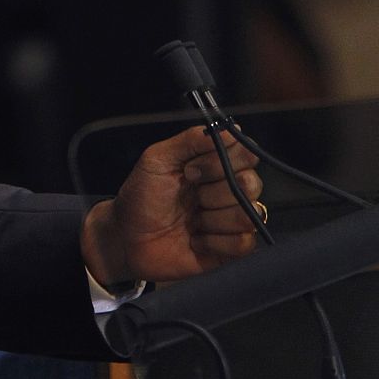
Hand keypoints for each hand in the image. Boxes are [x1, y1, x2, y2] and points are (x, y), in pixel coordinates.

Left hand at [81, 127, 261, 287]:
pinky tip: (196, 241)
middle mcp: (228, 190)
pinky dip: (216, 243)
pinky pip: (245, 242)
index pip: (246, 154)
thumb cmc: (140, 197)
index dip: (223, 161)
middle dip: (214, 192)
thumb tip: (231, 129)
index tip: (190, 170)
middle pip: (251, 183)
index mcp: (214, 165)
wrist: (126, 240)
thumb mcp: (157, 159)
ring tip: (191, 221)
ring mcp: (231, 219)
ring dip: (213, 218)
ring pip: (249, 214)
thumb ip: (191, 140)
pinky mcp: (231, 249)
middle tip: (190, 197)